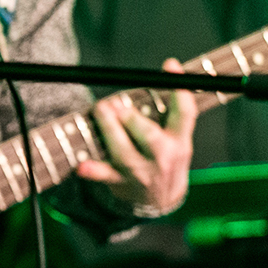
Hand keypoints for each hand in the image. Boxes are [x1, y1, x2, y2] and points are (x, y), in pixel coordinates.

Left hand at [73, 58, 198, 214]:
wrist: (162, 201)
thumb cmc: (166, 159)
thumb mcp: (178, 137)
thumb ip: (172, 109)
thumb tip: (168, 68)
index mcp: (180, 141)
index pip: (185, 113)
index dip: (180, 89)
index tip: (170, 66)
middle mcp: (162, 157)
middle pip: (150, 137)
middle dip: (133, 120)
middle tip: (118, 105)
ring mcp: (141, 172)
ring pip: (125, 153)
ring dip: (111, 131)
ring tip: (101, 110)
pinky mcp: (121, 182)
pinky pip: (105, 176)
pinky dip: (93, 171)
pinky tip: (81, 165)